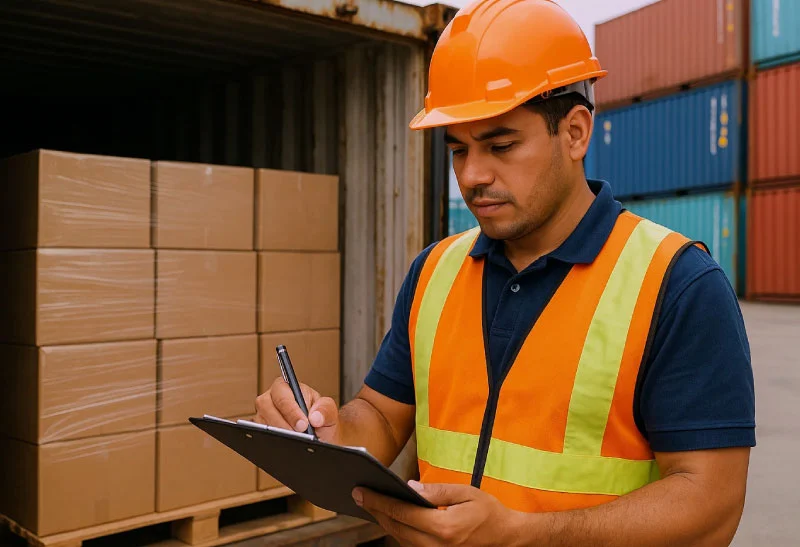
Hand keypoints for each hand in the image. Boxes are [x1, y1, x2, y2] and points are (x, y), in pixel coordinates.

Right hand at [254, 376, 340, 443]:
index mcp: (287, 387)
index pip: (283, 395)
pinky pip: (260, 437)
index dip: (291, 410)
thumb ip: (326, 410)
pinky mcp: (261, 431)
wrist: (320, 437)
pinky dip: (273, 443)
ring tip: (295, 443)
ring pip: (262, 424)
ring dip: (278, 435)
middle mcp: (271, 399)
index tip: (303, 425)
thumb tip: (315, 417)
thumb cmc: (321, 419)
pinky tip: (286, 448)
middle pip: (266, 407)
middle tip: (298, 436)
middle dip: (283, 424)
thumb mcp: (330, 412)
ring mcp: (263, 415)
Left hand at [353, 481, 522, 545]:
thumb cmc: (489, 512)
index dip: (379, 501)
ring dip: (383, 521)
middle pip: (396, 528)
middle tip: (358, 494)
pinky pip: (409, 544)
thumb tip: (409, 487)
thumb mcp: (466, 493)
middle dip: (375, 510)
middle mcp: (436, 545)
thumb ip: (437, 491)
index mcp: (443, 527)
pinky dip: (396, 530)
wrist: (506, 538)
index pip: (402, 513)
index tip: (362, 490)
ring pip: (400, 538)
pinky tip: (390, 517)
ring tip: (370, 503)